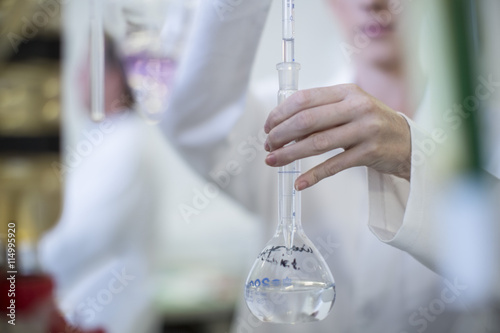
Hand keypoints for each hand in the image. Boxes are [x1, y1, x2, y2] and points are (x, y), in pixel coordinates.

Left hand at [263, 84, 411, 190]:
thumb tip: (283, 124)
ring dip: (290, 153)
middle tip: (268, 145)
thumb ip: (322, 110)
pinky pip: (334, 165)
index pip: (304, 99)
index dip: (280, 113)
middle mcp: (356, 107)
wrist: (408, 142)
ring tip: (273, 160)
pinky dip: (313, 175)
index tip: (267, 126)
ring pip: (317, 143)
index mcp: (347, 91)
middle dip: (281, 134)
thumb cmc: (371, 123)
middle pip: (307, 120)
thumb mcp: (350, 107)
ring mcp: (365, 130)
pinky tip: (299, 182)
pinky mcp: (369, 153)